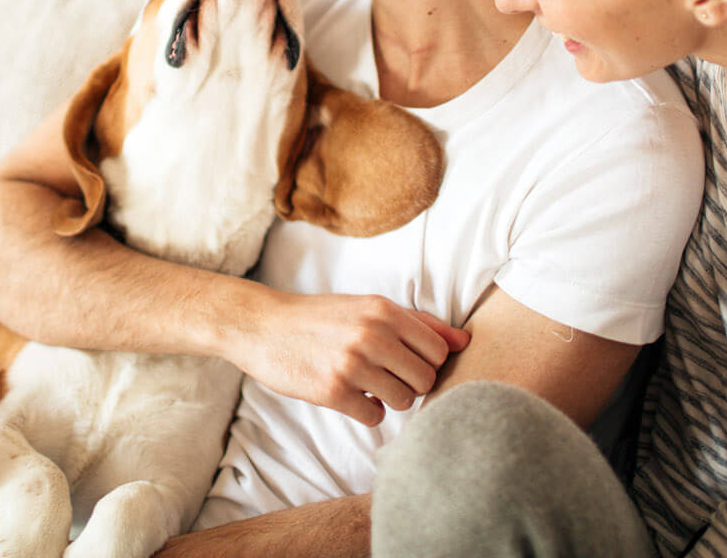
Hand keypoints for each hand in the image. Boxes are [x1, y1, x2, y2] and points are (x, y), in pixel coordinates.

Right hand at [228, 290, 468, 424]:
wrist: (262, 326)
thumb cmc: (321, 318)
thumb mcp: (368, 308)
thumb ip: (419, 324)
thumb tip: (465, 341)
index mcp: (384, 310)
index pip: (439, 351)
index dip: (425, 362)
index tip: (403, 361)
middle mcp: (372, 334)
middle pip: (426, 380)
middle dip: (410, 383)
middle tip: (384, 376)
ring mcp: (352, 364)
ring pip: (405, 401)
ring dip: (389, 399)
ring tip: (366, 385)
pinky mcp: (333, 391)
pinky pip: (375, 417)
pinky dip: (366, 411)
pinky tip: (349, 395)